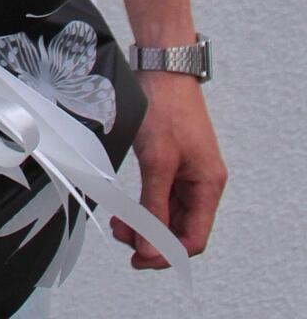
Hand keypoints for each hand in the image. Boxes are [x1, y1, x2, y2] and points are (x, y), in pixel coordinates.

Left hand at [111, 72, 227, 267]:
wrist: (160, 68)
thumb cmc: (165, 107)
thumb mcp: (158, 161)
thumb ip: (154, 205)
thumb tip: (152, 246)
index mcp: (207, 185)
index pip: (193, 237)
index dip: (167, 253)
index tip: (140, 258)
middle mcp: (200, 180)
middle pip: (179, 226)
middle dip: (152, 237)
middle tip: (123, 239)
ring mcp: (185, 169)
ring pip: (166, 210)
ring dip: (144, 221)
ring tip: (119, 224)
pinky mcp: (169, 157)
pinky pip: (158, 192)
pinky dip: (142, 202)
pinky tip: (124, 207)